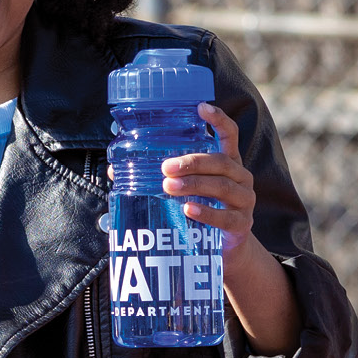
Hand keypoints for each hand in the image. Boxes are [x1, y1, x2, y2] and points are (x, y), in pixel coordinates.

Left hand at [162, 102, 255, 253]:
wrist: (225, 249)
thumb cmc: (200, 212)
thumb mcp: (185, 191)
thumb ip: (160, 177)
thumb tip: (114, 170)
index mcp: (227, 163)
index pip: (229, 135)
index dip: (218, 119)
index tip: (201, 107)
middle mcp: (240, 177)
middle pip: (220, 162)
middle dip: (192, 162)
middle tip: (166, 167)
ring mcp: (244, 200)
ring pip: (222, 186)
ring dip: (195, 185)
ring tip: (169, 187)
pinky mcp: (241, 224)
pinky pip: (226, 216)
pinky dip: (206, 212)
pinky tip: (189, 209)